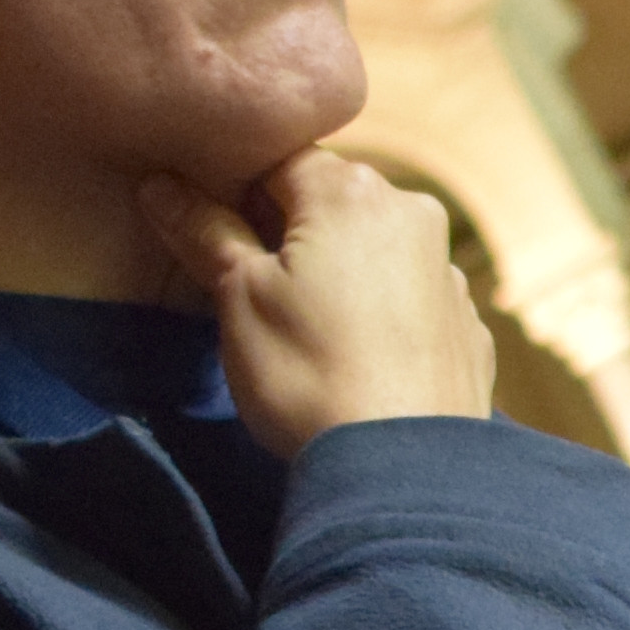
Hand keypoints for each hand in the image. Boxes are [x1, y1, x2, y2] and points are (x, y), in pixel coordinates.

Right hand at [140, 150, 496, 459]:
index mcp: (351, 192)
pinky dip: (379, 315)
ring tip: (304, 333)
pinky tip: (354, 359)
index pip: (279, 157)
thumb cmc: (309, 376)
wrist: (403, 472)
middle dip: (289, 231)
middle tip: (252, 289)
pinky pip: (408, 299)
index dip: (236, 188)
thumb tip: (162, 186)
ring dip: (337, 273)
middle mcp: (413, 214)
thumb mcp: (239, 298)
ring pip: (373, 250)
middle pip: (331, 201)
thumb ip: (204, 231)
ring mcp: (447, 272)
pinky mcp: (467, 327)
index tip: (213, 231)